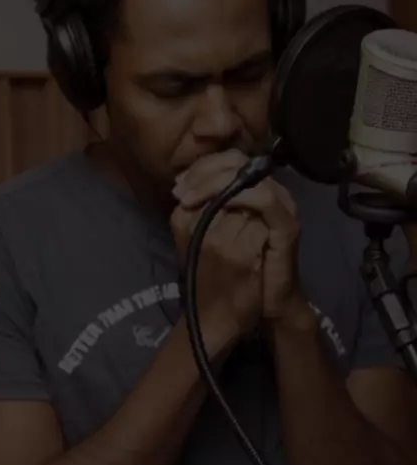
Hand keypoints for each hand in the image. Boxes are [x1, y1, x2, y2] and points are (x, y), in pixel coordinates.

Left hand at [170, 149, 308, 352]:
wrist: (263, 304)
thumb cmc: (237, 270)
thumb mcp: (212, 233)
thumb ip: (205, 206)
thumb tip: (180, 185)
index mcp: (254, 189)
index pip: (228, 160)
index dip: (200, 168)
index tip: (177, 184)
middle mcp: (271, 191)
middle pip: (237, 161)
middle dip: (203, 172)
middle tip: (180, 190)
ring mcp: (282, 206)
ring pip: (248, 175)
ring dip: (214, 183)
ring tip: (188, 199)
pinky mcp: (287, 225)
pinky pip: (264, 199)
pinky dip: (238, 197)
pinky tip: (213, 207)